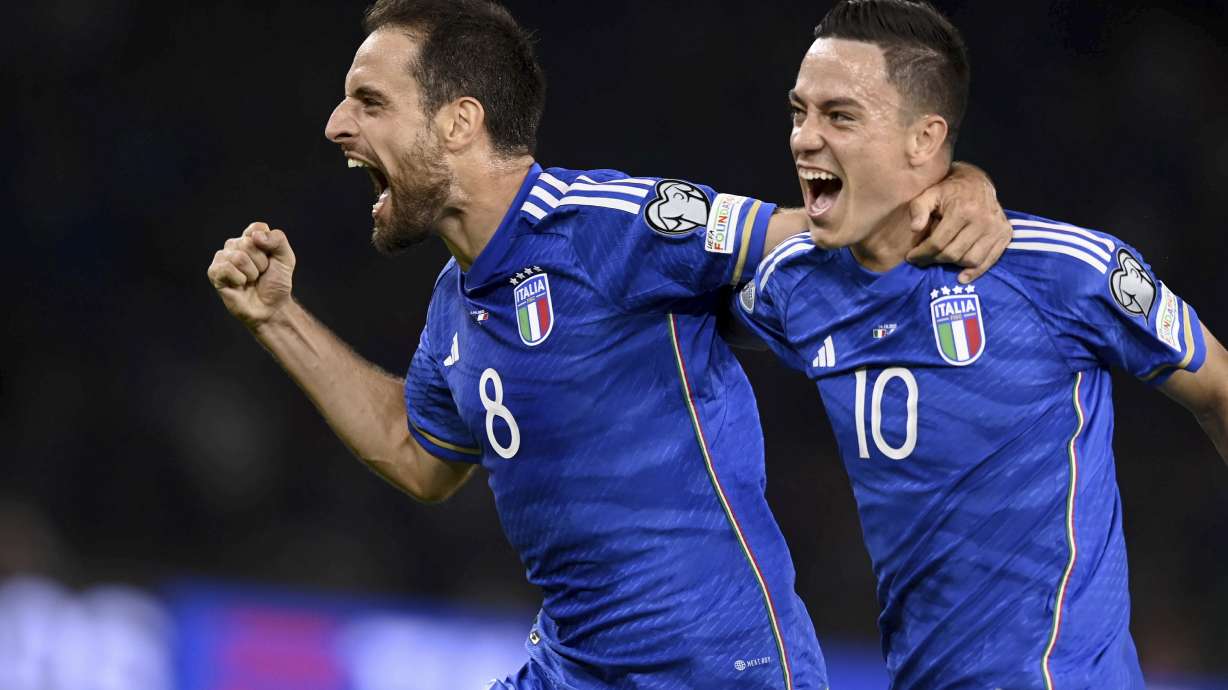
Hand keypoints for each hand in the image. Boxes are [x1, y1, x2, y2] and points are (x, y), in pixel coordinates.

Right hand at [207, 222, 296, 327]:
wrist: (271, 307)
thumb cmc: (276, 282)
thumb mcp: (286, 258)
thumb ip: (277, 240)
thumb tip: (255, 236)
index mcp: (250, 238)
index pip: (257, 228)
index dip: (268, 246)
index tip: (271, 259)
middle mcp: (234, 245)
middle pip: (249, 243)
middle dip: (261, 262)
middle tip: (261, 273)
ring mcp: (222, 258)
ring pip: (238, 257)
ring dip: (251, 273)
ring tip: (251, 280)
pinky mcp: (214, 273)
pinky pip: (226, 268)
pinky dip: (239, 279)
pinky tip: (240, 285)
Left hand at [905, 162, 1010, 282]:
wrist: (977, 182)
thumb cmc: (948, 190)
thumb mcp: (929, 193)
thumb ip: (918, 209)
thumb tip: (914, 228)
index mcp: (963, 210)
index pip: (938, 242)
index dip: (922, 253)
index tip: (911, 257)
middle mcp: (982, 220)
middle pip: (953, 253)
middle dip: (934, 260)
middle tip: (923, 260)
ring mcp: (996, 228)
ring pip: (970, 260)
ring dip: (952, 265)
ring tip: (940, 260)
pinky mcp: (1004, 235)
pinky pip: (989, 260)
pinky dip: (975, 272)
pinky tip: (961, 277)